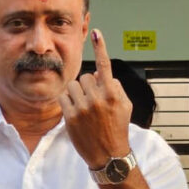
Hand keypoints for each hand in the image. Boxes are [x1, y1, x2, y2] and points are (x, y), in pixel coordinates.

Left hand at [58, 29, 132, 169]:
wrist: (108, 155)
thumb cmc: (117, 129)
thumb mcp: (125, 106)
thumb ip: (115, 87)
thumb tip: (101, 74)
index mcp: (112, 94)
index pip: (105, 65)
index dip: (100, 47)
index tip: (96, 33)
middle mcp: (98, 98)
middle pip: (86, 77)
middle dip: (88, 85)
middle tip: (92, 100)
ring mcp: (83, 107)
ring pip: (73, 86)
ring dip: (77, 93)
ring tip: (84, 107)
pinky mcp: (71, 116)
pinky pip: (63, 97)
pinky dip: (67, 101)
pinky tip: (75, 111)